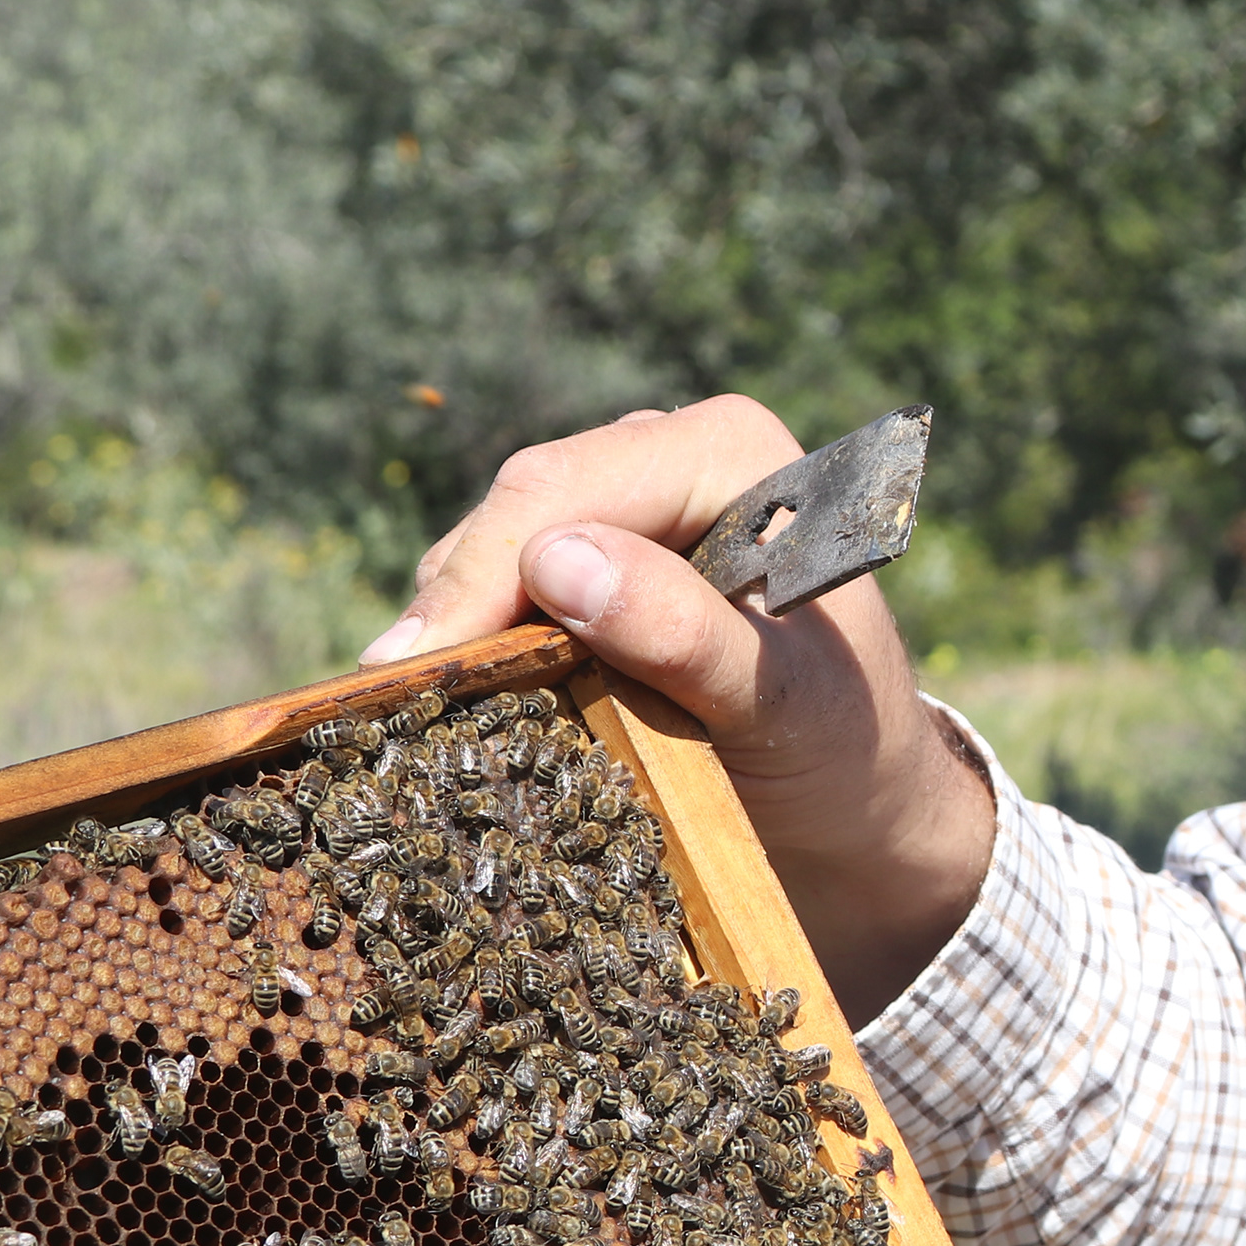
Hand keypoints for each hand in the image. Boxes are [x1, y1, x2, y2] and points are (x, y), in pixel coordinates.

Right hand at [363, 397, 996, 1022]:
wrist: (858, 794)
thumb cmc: (841, 745)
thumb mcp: (782, 703)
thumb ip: (685, 635)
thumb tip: (560, 564)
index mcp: (732, 451)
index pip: (568, 488)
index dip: (483, 572)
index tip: (417, 662)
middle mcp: (675, 451)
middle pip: (521, 505)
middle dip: (456, 599)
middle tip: (387, 694)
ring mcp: (631, 499)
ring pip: (499, 541)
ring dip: (460, 623)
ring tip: (419, 707)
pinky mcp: (600, 551)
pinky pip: (509, 578)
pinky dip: (478, 638)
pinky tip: (456, 699)